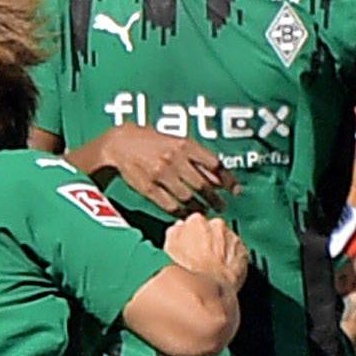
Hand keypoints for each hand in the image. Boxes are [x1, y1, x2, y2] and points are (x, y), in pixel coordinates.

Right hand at [92, 125, 234, 212]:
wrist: (119, 143)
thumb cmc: (152, 140)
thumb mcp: (176, 140)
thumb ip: (196, 156)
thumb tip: (219, 177)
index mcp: (185, 144)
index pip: (214, 164)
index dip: (228, 180)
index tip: (236, 191)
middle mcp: (175, 159)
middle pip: (203, 184)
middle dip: (215, 199)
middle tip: (222, 207)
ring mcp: (161, 174)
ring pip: (188, 197)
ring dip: (199, 207)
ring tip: (205, 212)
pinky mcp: (148, 188)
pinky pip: (169, 205)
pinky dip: (180, 212)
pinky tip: (186, 214)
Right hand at [164, 212, 254, 293]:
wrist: (209, 285)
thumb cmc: (188, 267)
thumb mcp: (170, 247)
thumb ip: (174, 232)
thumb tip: (177, 227)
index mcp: (197, 221)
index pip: (194, 222)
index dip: (192, 235)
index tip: (190, 245)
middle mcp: (217, 225)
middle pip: (212, 229)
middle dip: (208, 239)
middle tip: (202, 256)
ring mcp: (232, 237)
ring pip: (225, 240)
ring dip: (220, 249)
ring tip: (212, 265)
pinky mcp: (244, 251)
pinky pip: (237, 252)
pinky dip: (231, 258)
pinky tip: (222, 270)